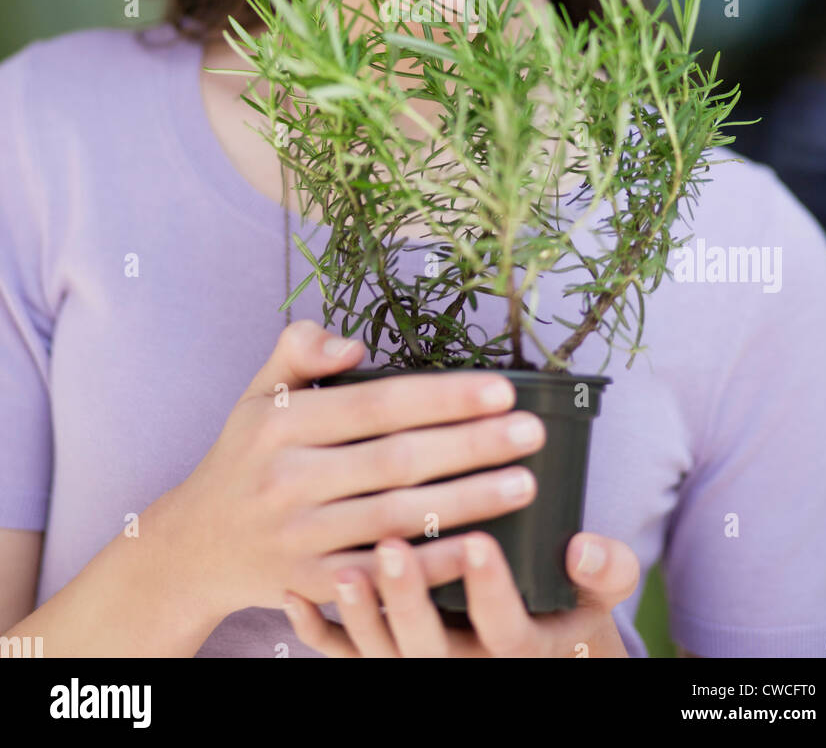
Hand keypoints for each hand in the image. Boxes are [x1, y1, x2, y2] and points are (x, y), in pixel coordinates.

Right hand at [154, 320, 546, 622]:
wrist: (192, 547)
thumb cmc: (243, 457)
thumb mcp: (258, 392)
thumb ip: (300, 349)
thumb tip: (353, 340)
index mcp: (283, 423)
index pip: (377, 403)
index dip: (442, 397)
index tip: (501, 390)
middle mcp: (289, 479)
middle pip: (397, 459)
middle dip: (472, 446)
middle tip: (532, 433)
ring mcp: (299, 538)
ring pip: (397, 517)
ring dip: (467, 502)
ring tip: (525, 484)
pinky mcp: (309, 586)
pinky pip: (381, 577)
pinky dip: (430, 566)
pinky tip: (480, 551)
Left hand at [282, 530, 639, 657]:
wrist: (543, 659)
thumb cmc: (566, 610)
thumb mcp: (599, 596)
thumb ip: (605, 569)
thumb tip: (585, 547)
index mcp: (520, 647)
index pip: (505, 629)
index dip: (489, 590)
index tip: (476, 542)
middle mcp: (468, 667)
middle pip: (431, 649)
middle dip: (409, 599)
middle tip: (391, 547)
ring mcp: (423, 670)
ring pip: (384, 657)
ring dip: (361, 616)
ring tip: (344, 569)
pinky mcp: (389, 664)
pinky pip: (348, 661)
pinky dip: (319, 633)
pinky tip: (293, 596)